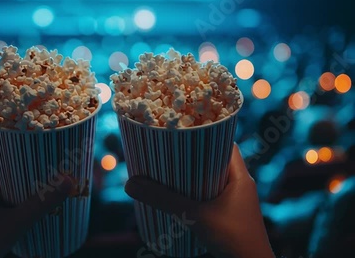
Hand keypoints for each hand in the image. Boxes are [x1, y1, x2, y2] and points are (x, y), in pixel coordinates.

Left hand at [0, 164, 71, 257]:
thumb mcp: (15, 224)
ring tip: (44, 195)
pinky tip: (27, 219)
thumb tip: (70, 180)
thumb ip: (41, 204)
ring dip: (20, 196)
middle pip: (4, 178)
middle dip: (26, 178)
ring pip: (1, 197)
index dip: (22, 156)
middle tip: (50, 175)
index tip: (42, 155)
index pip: (2, 160)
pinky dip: (13, 212)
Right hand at [125, 144, 274, 257]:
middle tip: (168, 151)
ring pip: (211, 179)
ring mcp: (236, 201)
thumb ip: (164, 200)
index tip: (182, 131)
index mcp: (240, 176)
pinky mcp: (230, 215)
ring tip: (168, 171)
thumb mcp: (195, 217)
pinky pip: (211, 195)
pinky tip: (178, 196)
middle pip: (215, 160)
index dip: (205, 134)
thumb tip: (130, 184)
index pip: (225, 142)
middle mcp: (240, 185)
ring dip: (192, 176)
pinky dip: (195, 193)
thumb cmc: (232, 239)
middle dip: (192, 156)